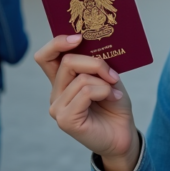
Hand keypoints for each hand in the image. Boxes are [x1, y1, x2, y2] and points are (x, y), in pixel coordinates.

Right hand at [34, 34, 140, 170]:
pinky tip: (113, 98)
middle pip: (66, 61)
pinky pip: (85, 92)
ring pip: (80, 78)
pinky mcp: (65, 120)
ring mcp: (57, 107)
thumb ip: (95, 64)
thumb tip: (90, 48)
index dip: (57, 43)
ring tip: (114, 92)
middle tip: (112, 75)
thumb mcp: (107, 77)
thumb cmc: (114, 104)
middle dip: (95, 62)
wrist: (123, 133)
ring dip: (104, 82)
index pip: (45, 57)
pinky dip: (104, 91)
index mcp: (62, 80)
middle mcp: (56, 93)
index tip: (78, 37)